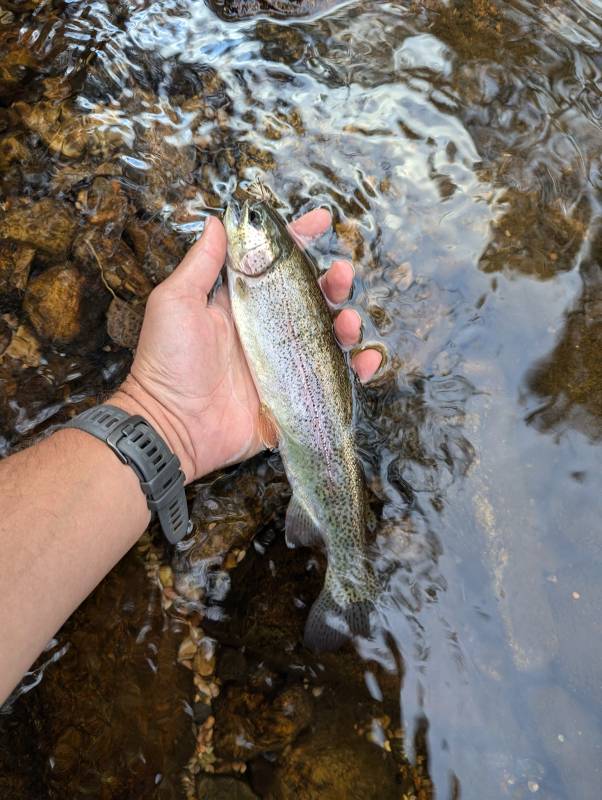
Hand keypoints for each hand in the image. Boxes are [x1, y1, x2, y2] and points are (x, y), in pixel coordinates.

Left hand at [111, 209, 381, 481]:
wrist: (173, 426)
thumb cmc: (168, 361)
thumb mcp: (176, 302)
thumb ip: (202, 264)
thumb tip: (218, 221)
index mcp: (241, 304)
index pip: (275, 265)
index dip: (299, 241)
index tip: (322, 220)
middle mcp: (266, 330)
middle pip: (311, 298)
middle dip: (333, 282)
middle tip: (342, 274)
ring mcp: (282, 364)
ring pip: (327, 336)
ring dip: (347, 323)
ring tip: (349, 321)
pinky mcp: (294, 396)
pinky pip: (333, 380)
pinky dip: (357, 370)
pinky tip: (368, 360)